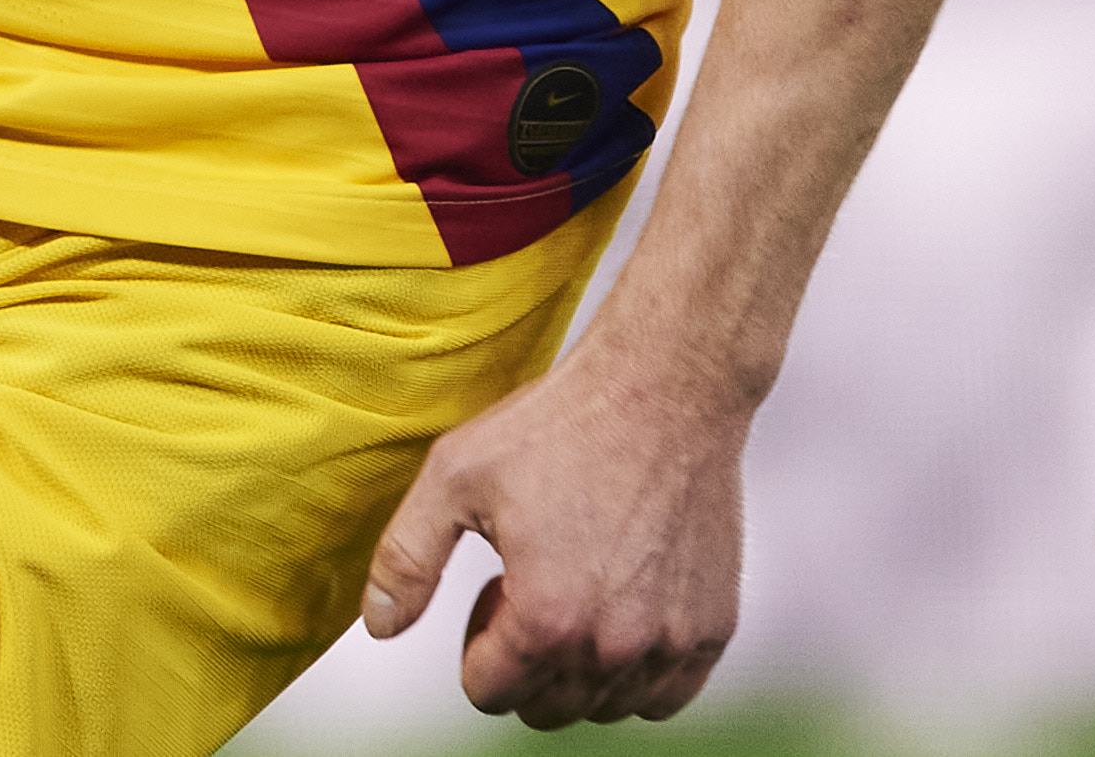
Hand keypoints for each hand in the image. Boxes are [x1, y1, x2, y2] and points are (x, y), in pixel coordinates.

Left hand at [360, 337, 747, 725]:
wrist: (664, 386)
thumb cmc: (568, 422)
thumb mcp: (455, 474)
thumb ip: (406, 559)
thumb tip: (382, 625)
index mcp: (546, 618)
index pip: (488, 693)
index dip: (477, 641)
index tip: (494, 590)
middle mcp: (613, 644)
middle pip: (546, 708)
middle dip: (525, 659)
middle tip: (532, 585)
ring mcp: (670, 641)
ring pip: (605, 706)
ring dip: (581, 668)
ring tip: (578, 589)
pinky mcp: (712, 627)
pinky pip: (667, 696)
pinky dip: (641, 673)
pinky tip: (624, 611)